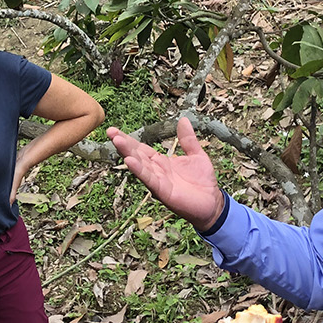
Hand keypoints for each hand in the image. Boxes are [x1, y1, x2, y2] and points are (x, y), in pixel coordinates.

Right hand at [107, 117, 224, 230]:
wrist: (213, 203)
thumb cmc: (203, 181)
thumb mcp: (196, 155)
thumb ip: (188, 139)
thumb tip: (183, 119)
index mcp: (161, 161)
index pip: (141, 148)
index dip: (129, 139)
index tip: (114, 130)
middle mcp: (156, 170)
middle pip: (137, 154)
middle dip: (123, 144)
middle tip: (110, 131)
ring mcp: (158, 181)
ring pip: (140, 165)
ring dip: (128, 154)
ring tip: (117, 142)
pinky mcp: (163, 191)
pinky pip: (149, 179)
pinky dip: (139, 170)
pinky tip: (129, 161)